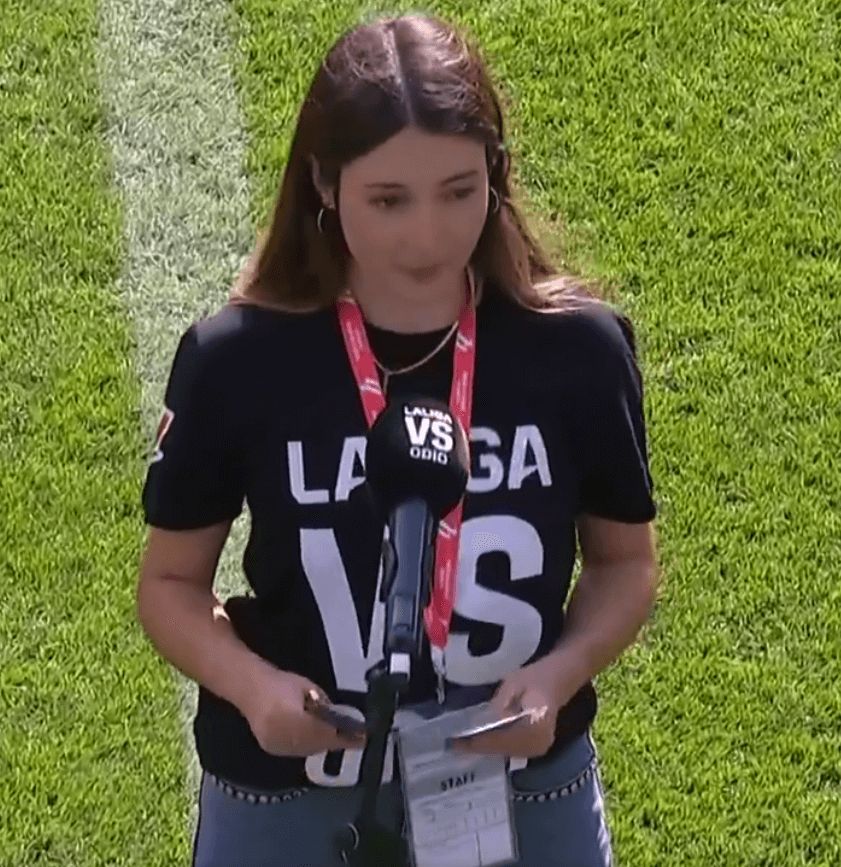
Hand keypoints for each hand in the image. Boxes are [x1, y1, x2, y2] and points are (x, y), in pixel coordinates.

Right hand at [242, 666, 365, 756]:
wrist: (249, 687)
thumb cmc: (280, 683)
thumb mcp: (308, 688)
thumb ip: (323, 705)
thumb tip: (340, 718)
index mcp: (293, 719)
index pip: (325, 732)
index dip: (345, 736)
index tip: (362, 737)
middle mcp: (284, 737)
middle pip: (318, 745)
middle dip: (338, 742)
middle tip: (356, 739)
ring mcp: (276, 747)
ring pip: (308, 751)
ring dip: (325, 746)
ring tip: (341, 740)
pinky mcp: (271, 750)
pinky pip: (297, 752)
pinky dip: (310, 747)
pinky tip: (320, 741)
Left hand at [452, 663, 561, 758]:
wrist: (557, 680)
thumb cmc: (534, 678)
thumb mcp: (513, 683)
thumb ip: (499, 704)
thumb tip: (482, 722)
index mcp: (534, 727)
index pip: (499, 739)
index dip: (476, 741)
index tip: (454, 741)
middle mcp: (538, 744)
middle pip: (501, 749)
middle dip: (477, 746)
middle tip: (453, 743)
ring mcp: (539, 749)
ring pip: (505, 752)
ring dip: (485, 747)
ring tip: (462, 743)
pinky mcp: (537, 749)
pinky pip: (512, 750)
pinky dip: (496, 745)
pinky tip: (480, 740)